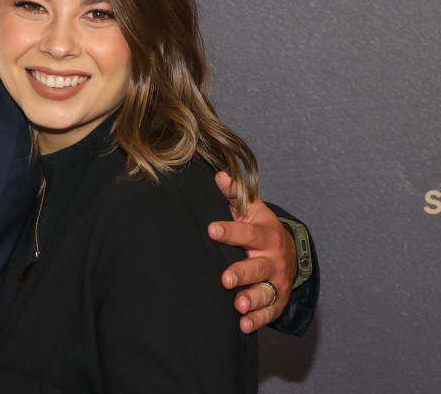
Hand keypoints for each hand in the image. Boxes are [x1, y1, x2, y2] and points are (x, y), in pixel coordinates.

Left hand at [207, 172, 296, 333]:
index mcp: (266, 235)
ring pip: (264, 293)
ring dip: (251, 300)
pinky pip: (269, 313)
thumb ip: (236, 194)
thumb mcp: (252, 210)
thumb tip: (219, 175)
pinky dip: (257, 320)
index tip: (211, 229)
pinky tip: (244, 325)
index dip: (230, 231)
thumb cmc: (262, 229)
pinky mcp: (277, 300)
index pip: (248, 233)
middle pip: (257, 268)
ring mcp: (276, 282)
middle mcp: (273, 260)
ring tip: (237, 304)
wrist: (289, 252)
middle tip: (225, 278)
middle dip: (242, 273)